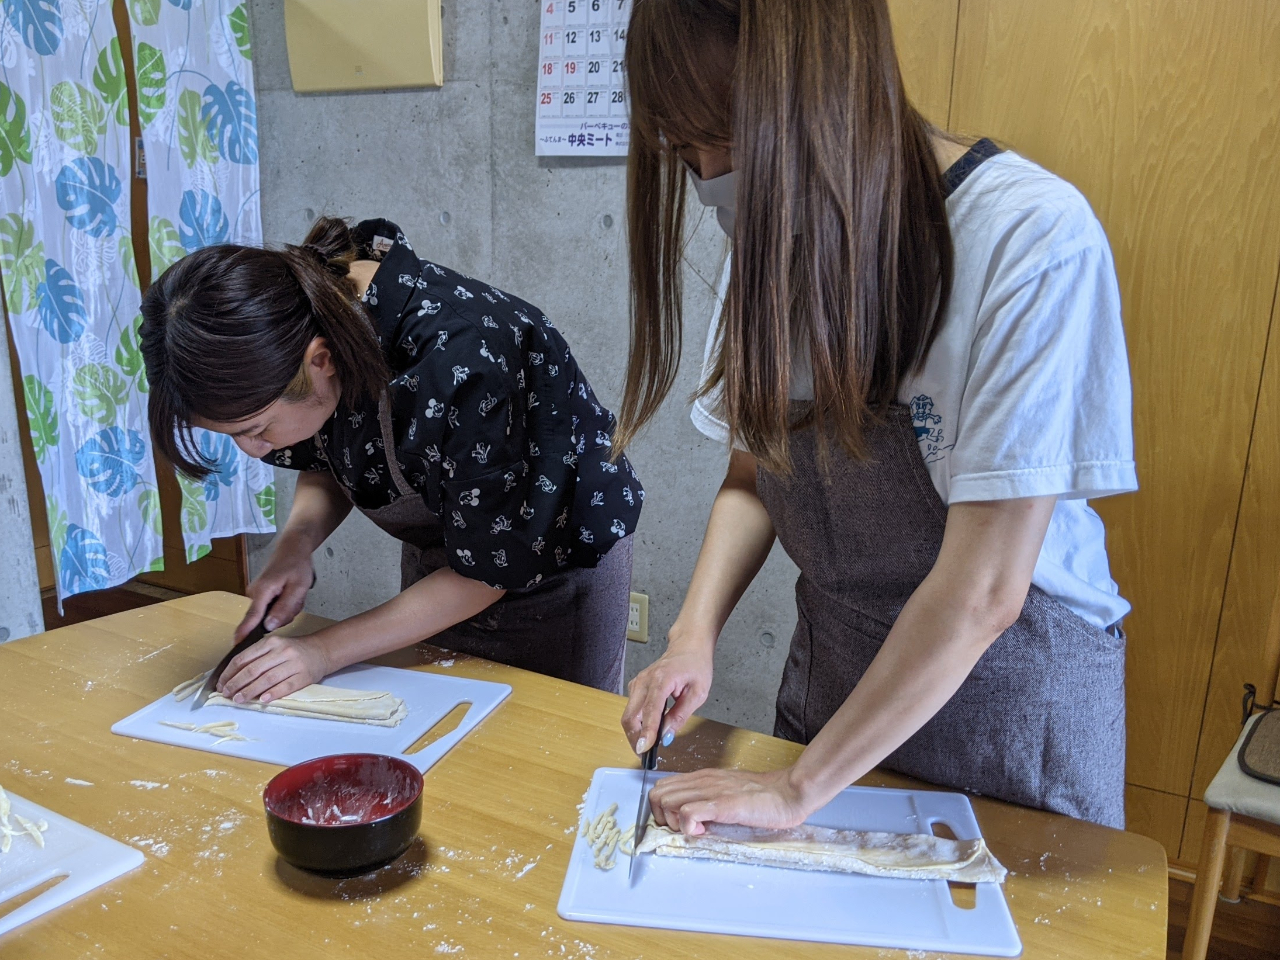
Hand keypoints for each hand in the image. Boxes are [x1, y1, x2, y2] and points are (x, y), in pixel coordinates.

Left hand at [217, 633, 330, 703]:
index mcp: (271, 642)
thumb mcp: (274, 647)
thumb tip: (231, 676)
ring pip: (267, 679)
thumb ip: (255, 657)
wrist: (321, 651)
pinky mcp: (304, 676)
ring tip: (238, 699)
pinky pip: (286, 687)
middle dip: (236, 683)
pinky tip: (262, 700)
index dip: (229, 672)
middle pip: (253, 669)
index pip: (244, 658)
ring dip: (250, 691)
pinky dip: (273, 694)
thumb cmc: (292, 651)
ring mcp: (294, 664)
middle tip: (226, 694)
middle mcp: (282, 651)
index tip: (221, 684)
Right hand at [235, 536, 314, 642]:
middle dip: (284, 614)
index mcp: (262, 591)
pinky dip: (283, 605)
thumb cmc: (296, 564)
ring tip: (294, 593)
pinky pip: (272, 608)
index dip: (244, 633)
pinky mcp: (261, 595)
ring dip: (286, 609)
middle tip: (296, 598)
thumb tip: (269, 626)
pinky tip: (290, 594)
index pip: (251, 617)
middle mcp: (254, 594)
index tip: (236, 647)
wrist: (292, 547)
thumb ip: (284, 607)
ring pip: (271, 614)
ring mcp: (256, 594)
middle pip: (265, 619)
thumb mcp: (298, 587)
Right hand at [621, 633, 713, 753]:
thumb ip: (681, 715)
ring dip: (634, 732)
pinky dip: (636, 723)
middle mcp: (644, 680)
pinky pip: (631, 709)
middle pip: (630, 716)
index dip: (646, 733)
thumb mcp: (698, 692)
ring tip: (647, 746)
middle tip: (645, 755)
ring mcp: (638, 682)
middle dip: (635, 738)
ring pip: (628, 714)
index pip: (649, 712)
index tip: (644, 750)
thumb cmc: (696, 665)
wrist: (688, 645)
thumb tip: (667, 736)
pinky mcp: (636, 686)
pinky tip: (647, 730)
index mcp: (661, 680)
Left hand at [647, 767, 813, 836]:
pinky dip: (688, 827)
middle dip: (662, 817)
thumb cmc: (763, 796)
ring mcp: (711, 791)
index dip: (662, 809)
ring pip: (666, 800)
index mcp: (703, 778)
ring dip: (673, 822)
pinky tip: (704, 832)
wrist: (788, 792)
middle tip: (683, 829)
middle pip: (657, 794)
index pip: (662, 787)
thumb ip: (710, 802)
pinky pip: (687, 813)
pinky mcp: (722, 804)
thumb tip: (693, 821)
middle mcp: (702, 780)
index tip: (678, 823)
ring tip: (694, 830)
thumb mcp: (728, 794)